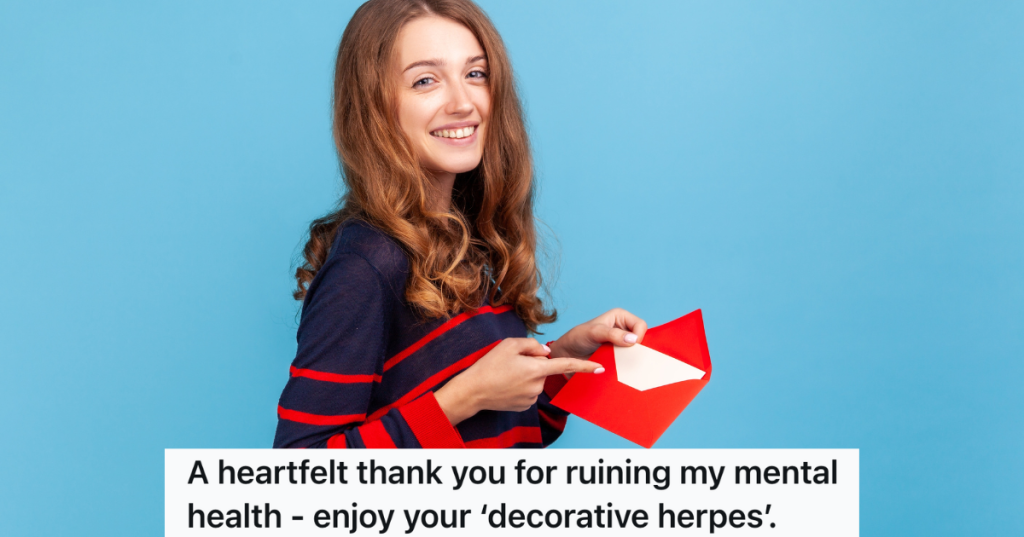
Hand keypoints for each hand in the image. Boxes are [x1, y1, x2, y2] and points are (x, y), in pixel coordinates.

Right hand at [434, 338, 602, 424]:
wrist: (473, 392)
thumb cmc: (489, 366)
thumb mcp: (509, 345)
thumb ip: (532, 345)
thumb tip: (545, 352)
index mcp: (536, 369)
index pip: (566, 366)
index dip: (585, 366)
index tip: (601, 368)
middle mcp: (537, 385)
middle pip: (544, 370)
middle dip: (533, 364)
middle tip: (511, 364)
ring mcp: (531, 398)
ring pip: (536, 381)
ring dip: (526, 376)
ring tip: (505, 375)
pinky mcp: (525, 406)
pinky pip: (529, 392)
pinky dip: (520, 387)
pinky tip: (506, 386)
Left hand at [548, 308, 647, 361]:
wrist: (566, 356)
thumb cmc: (577, 338)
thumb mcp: (594, 332)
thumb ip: (612, 334)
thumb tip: (633, 340)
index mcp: (620, 317)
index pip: (640, 326)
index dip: (638, 336)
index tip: (629, 346)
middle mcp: (623, 329)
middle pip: (641, 340)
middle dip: (635, 350)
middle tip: (624, 358)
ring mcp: (621, 345)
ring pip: (636, 353)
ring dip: (630, 360)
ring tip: (619, 364)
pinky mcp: (618, 357)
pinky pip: (629, 363)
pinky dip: (626, 367)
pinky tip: (619, 370)